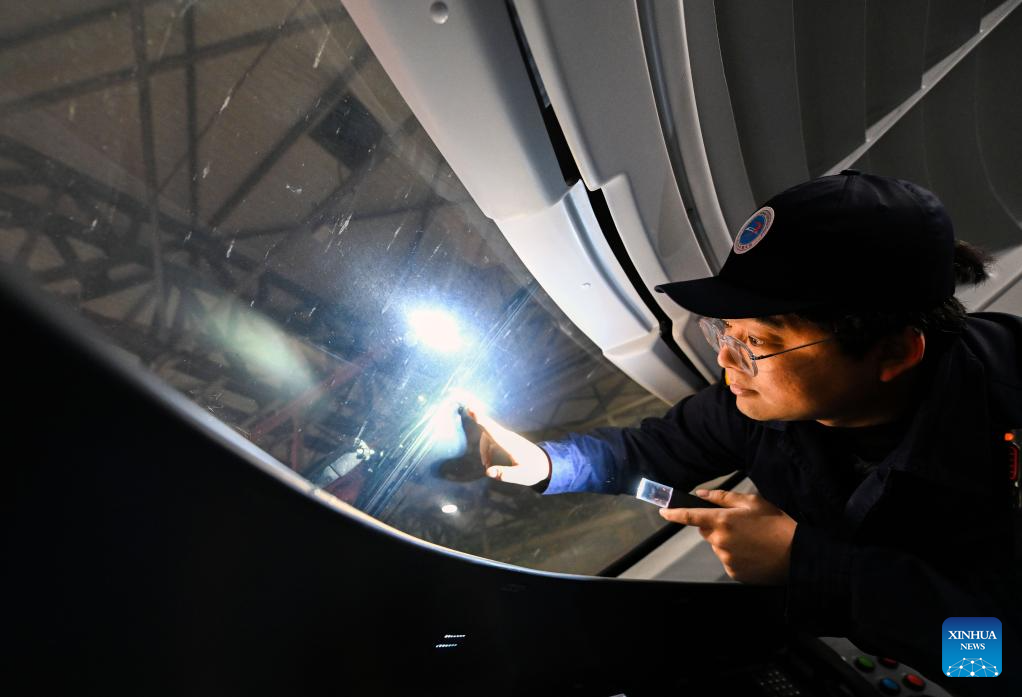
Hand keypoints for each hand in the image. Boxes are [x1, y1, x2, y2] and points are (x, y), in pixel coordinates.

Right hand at [465, 408, 551, 485]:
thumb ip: (505, 474)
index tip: (473, 410)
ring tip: (486, 464)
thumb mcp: (521, 476)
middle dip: (479, 419)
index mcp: (510, 444)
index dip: (482, 421)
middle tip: (468, 408)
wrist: (546, 464)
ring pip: (489, 435)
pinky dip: (487, 449)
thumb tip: (487, 471)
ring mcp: (508, 438)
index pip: (493, 430)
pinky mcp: (508, 441)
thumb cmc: (534, 470)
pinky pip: (493, 439)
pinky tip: (488, 462)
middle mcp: (508, 437)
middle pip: (489, 427)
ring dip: (483, 448)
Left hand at [659, 489, 795, 584]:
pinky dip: (736, 555)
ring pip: (717, 546)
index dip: (674, 513)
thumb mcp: (752, 501)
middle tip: (739, 524)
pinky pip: (728, 560)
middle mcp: (720, 541)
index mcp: (722, 520)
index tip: (663, 511)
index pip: (689, 516)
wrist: (798, 553)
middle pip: (706, 531)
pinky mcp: (734, 573)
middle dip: (715, 525)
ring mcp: (726, 559)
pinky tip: (753, 552)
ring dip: (727, 541)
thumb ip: (723, 497)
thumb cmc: (777, 524)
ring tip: (752, 539)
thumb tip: (701, 494)